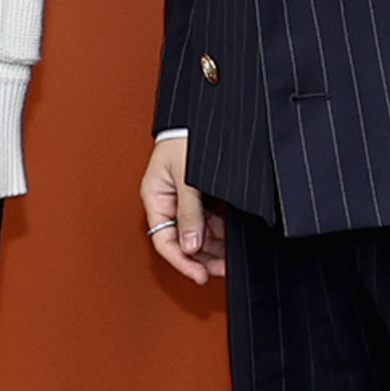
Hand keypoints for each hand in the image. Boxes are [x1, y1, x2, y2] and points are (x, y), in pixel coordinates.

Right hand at [142, 130, 226, 282]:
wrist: (205, 114)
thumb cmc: (188, 136)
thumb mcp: (188, 177)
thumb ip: (189, 212)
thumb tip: (190, 245)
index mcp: (156, 198)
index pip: (164, 241)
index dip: (182, 262)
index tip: (200, 275)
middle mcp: (169, 203)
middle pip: (183, 242)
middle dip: (202, 258)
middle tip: (223, 269)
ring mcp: (186, 200)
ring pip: (199, 234)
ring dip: (214, 247)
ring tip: (231, 257)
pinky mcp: (203, 196)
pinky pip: (210, 221)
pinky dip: (221, 231)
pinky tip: (233, 238)